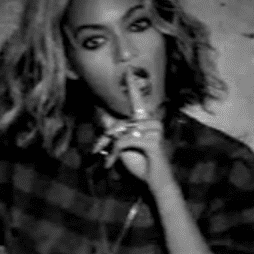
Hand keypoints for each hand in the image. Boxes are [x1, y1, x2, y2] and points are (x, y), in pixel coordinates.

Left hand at [92, 66, 172, 186]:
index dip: (133, 86)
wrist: (156, 183)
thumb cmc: (142, 163)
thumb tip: (103, 116)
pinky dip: (114, 153)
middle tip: (97, 150)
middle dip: (105, 137)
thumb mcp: (125, 146)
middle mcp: (152, 123)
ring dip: (109, 147)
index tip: (128, 71)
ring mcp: (154, 131)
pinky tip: (110, 164)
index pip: (138, 100)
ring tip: (107, 160)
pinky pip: (125, 141)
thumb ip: (116, 132)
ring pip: (121, 132)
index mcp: (147, 121)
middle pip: (120, 122)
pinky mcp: (152, 142)